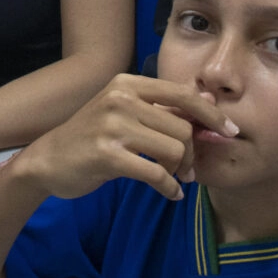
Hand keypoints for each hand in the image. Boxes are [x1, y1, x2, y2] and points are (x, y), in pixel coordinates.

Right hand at [10, 74, 235, 202]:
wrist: (48, 160)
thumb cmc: (92, 137)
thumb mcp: (124, 113)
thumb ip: (162, 108)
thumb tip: (210, 103)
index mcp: (128, 84)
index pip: (183, 94)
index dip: (211, 114)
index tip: (230, 131)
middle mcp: (120, 99)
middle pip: (183, 128)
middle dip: (193, 153)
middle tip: (187, 170)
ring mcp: (112, 126)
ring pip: (174, 150)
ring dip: (181, 171)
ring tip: (174, 179)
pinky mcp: (107, 155)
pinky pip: (156, 174)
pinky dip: (169, 188)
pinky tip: (170, 194)